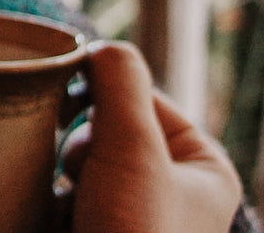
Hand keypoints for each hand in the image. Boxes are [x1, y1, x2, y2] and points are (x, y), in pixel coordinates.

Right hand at [61, 41, 240, 232]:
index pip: (145, 100)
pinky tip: (58, 215)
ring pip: (88, 166)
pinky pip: (72, 199)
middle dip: (84, 148)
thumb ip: (121, 84)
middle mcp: (178, 193)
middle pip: (112, 132)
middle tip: (83, 176)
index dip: (104, 99)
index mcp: (206, 169)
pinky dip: (57, 201)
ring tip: (73, 204)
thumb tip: (102, 47)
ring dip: (69, 176)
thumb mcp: (134, 147)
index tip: (67, 108)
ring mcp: (139, 218)